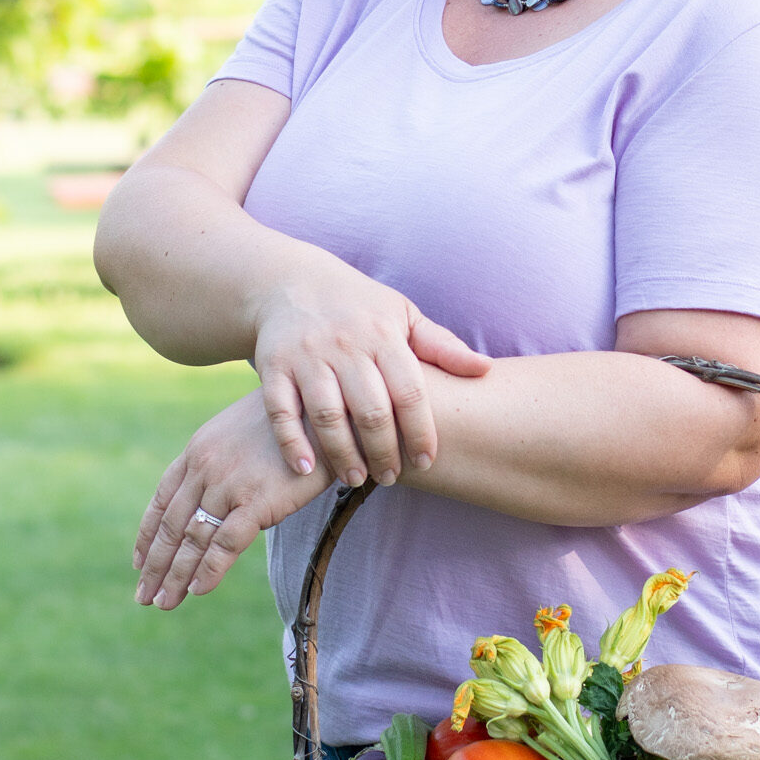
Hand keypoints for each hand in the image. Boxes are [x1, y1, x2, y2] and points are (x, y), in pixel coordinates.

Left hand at [132, 392, 334, 609]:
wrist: (322, 410)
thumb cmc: (288, 424)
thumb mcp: (240, 435)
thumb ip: (221, 467)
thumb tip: (218, 504)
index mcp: (197, 451)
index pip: (162, 500)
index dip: (147, 535)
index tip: (138, 562)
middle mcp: (205, 468)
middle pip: (171, 525)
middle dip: (155, 565)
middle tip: (143, 597)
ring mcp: (228, 484)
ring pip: (192, 539)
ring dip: (175, 575)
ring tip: (163, 602)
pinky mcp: (257, 501)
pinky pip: (225, 542)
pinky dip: (208, 569)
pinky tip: (197, 590)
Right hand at [253, 267, 489, 486]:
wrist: (290, 281)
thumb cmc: (359, 306)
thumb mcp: (402, 315)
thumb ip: (442, 346)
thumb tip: (486, 370)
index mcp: (383, 334)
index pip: (409, 391)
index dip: (420, 431)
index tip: (426, 460)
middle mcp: (345, 345)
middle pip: (370, 410)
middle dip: (384, 451)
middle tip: (390, 478)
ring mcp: (306, 356)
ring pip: (328, 415)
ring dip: (343, 453)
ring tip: (356, 478)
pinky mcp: (273, 367)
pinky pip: (281, 411)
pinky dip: (292, 442)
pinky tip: (307, 468)